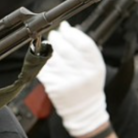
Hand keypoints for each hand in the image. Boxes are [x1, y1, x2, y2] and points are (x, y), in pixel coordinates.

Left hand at [37, 22, 108, 136]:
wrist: (83, 109)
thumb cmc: (88, 85)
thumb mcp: (95, 67)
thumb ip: (84, 50)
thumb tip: (67, 29)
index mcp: (95, 66)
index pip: (83, 43)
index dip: (72, 33)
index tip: (65, 27)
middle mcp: (82, 74)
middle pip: (65, 48)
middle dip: (56, 38)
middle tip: (54, 35)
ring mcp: (67, 81)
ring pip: (51, 57)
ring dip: (47, 49)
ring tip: (48, 47)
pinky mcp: (54, 87)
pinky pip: (43, 69)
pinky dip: (41, 63)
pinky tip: (44, 60)